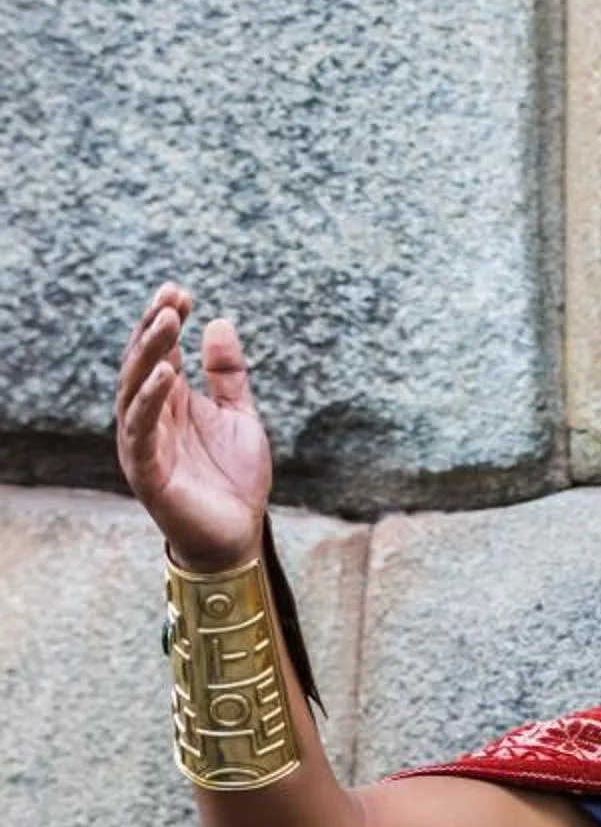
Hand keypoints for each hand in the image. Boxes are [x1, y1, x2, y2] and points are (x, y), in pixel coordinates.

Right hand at [114, 283, 272, 572]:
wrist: (236, 535)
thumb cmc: (233, 478)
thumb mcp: (239, 416)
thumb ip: (228, 374)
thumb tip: (219, 322)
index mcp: (170, 401)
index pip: (160, 351)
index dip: (166, 320)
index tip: (181, 291)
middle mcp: (151, 417)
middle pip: (142, 363)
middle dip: (154, 328)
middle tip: (170, 297)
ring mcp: (145, 443)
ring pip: (135, 390)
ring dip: (149, 355)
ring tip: (166, 323)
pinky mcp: (148, 471)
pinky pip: (143, 432)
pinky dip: (150, 402)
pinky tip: (166, 375)